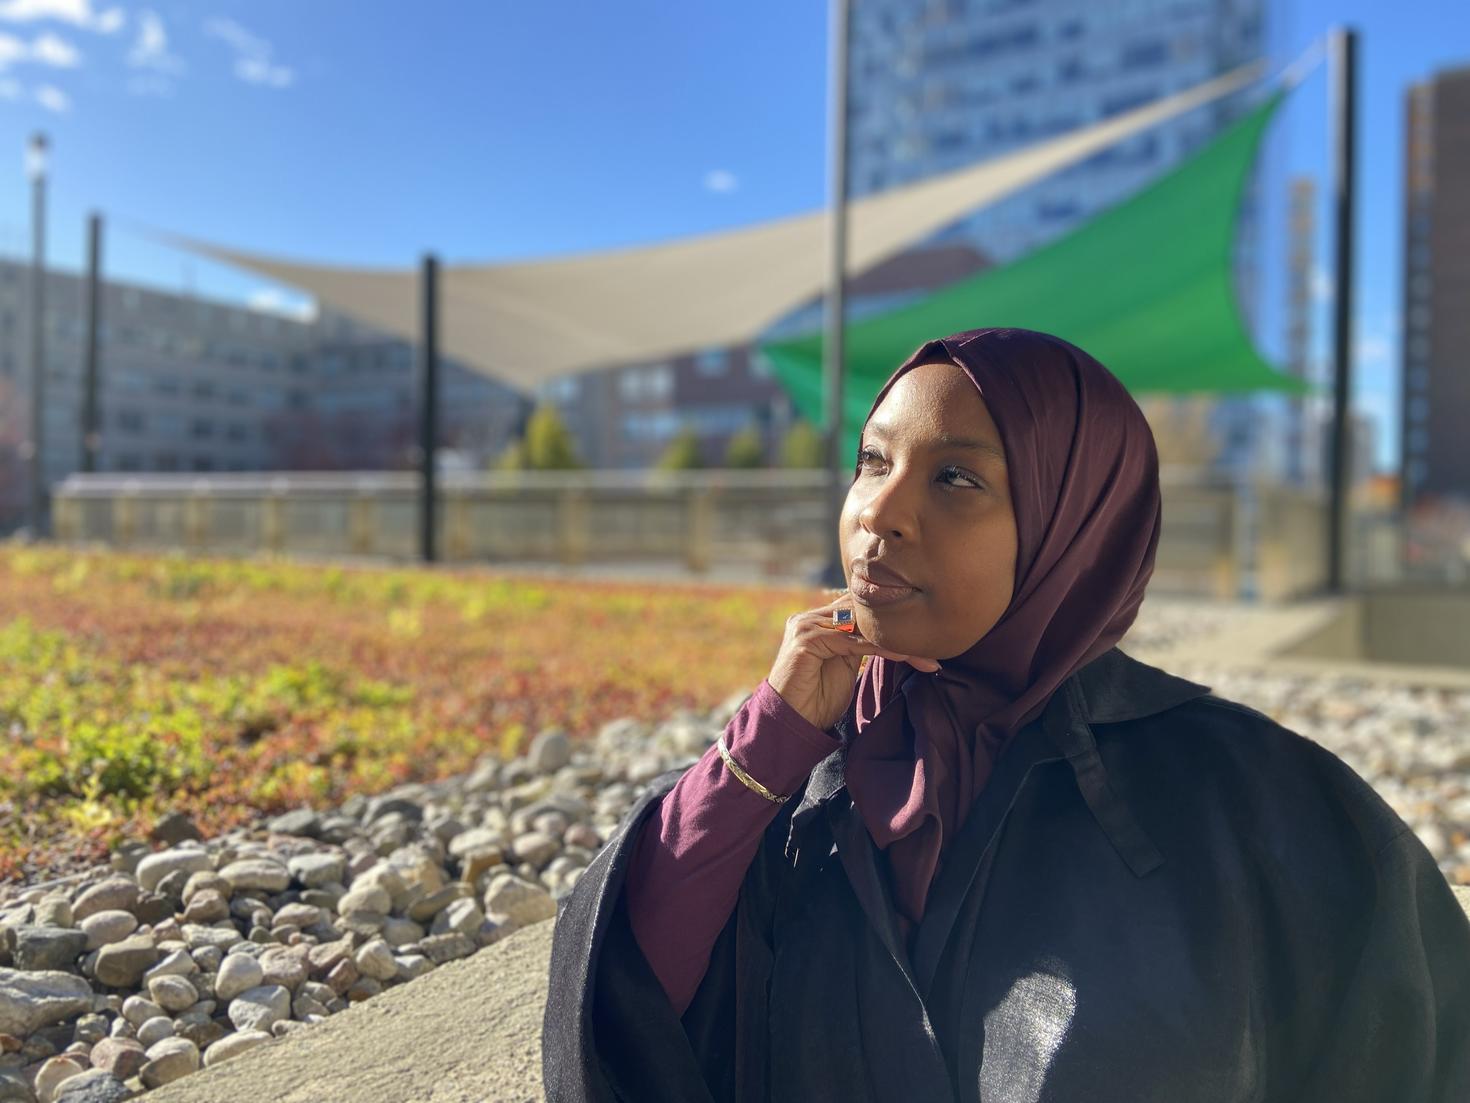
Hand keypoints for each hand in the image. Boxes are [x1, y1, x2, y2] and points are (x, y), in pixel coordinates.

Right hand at [766, 592, 940, 732]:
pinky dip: (880, 648)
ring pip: (862, 626)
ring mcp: (805, 626)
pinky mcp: (806, 640)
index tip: (929, 637)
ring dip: (898, 640)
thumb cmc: (816, 701)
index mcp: (819, 620)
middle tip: (936, 643)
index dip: (894, 621)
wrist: (788, 725)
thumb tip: (896, 635)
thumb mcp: (844, 665)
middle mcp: (810, 617)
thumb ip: (860, 645)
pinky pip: (852, 640)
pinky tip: (903, 657)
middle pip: (864, 613)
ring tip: (926, 654)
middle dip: (901, 628)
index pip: (862, 610)